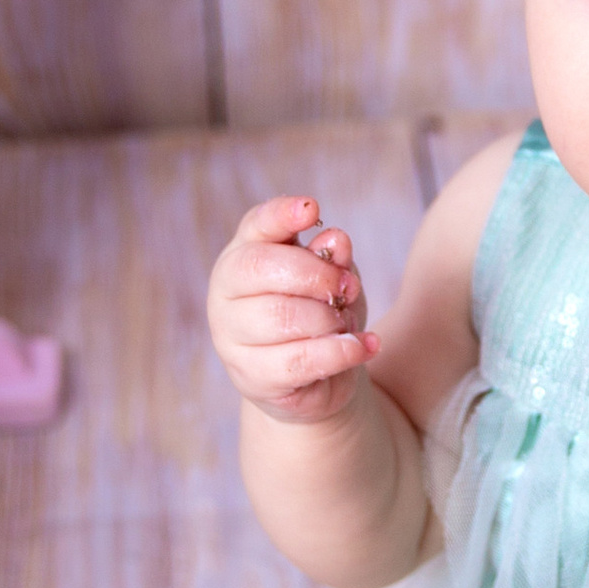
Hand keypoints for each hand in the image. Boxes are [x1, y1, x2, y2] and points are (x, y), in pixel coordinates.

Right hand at [207, 195, 380, 424]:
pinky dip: (339, 352)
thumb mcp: (332, 279)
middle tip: (347, 286)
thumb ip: (332, 259)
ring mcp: (231, 338)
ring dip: (329, 318)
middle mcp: (225, 294)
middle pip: (263, 267)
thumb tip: (335, 241)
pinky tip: (362, 346)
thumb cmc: (317, 314)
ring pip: (282, 317)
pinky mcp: (252, 377)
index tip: (311, 209)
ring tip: (347, 322)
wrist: (315, 378)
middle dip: (316, 274)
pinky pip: (299, 360)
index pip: (255, 226)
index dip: (281, 215)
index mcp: (241, 257)